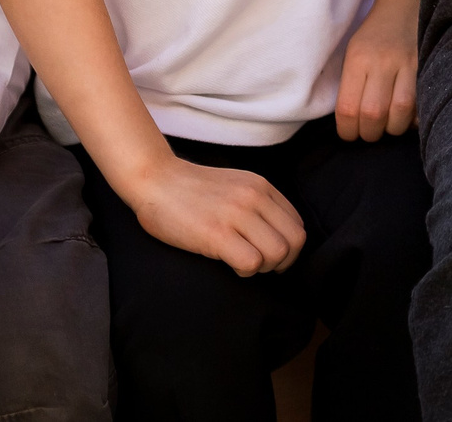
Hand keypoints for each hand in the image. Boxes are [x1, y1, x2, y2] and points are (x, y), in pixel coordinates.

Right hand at [124, 155, 305, 276]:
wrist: (155, 180)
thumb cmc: (190, 189)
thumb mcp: (235, 185)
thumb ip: (257, 202)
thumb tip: (274, 232)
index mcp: (262, 187)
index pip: (297, 224)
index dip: (289, 246)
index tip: (272, 255)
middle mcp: (255, 198)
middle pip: (294, 240)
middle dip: (283, 261)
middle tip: (262, 265)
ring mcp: (236, 215)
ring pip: (277, 252)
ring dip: (264, 267)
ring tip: (245, 264)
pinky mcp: (216, 234)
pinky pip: (251, 262)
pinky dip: (245, 271)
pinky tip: (230, 265)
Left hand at [335, 0, 419, 141]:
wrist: (405, 3)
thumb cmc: (374, 35)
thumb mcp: (353, 54)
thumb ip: (352, 86)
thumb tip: (353, 123)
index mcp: (358, 59)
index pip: (348, 108)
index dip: (348, 131)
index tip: (350, 134)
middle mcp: (382, 61)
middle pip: (374, 113)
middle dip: (370, 133)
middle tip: (370, 132)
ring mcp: (408, 62)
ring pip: (401, 111)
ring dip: (394, 128)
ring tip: (389, 126)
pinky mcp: (427, 64)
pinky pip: (422, 101)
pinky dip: (415, 117)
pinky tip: (409, 117)